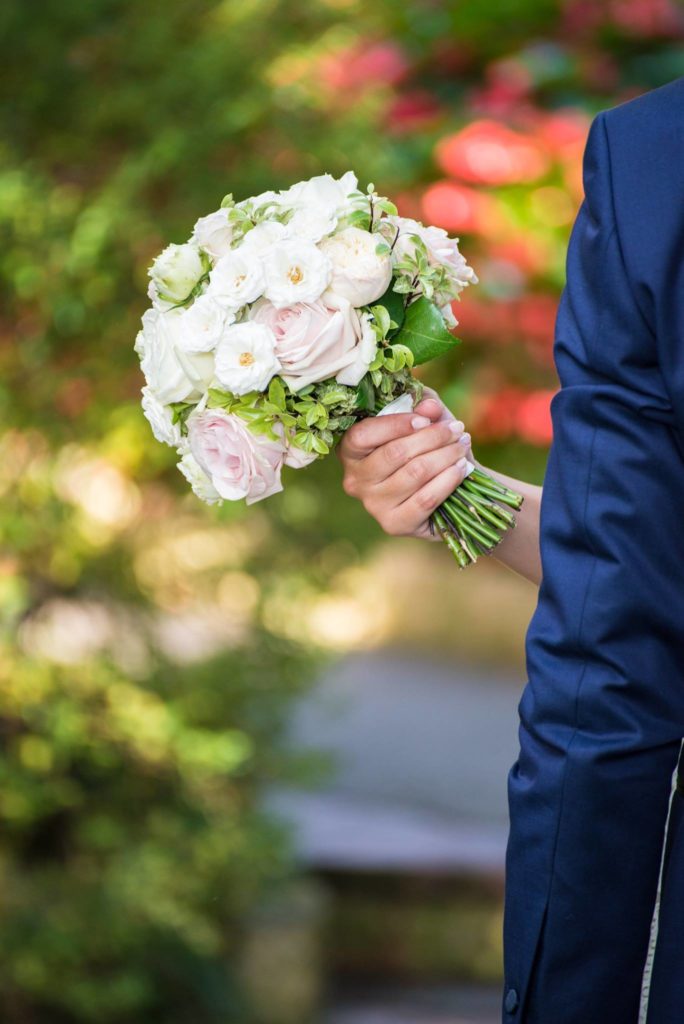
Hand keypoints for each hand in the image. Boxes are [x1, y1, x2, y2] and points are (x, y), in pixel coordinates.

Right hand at [336, 387, 473, 539]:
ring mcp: (373, 506)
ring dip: (446, 455)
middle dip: (432, 437)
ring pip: (414, 473)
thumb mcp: (423, 419)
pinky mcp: (394, 524)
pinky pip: (425, 499)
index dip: (395, 424)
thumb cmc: (427, 448)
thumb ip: (423, 404)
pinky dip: (448, 480)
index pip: (362, 435)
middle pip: (394, 453)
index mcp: (351, 452)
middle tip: (457, 428)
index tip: (426, 419)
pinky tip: (462, 468)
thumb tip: (429, 407)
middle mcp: (355, 481)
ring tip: (463, 445)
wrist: (447, 490)